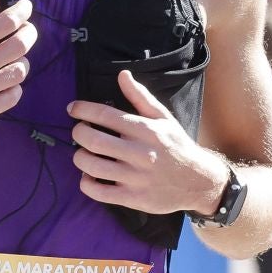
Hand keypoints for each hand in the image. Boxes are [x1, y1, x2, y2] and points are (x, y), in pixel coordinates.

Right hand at [0, 0, 36, 149]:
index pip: (6, 23)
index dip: (21, 11)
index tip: (25, 7)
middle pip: (20, 45)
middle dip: (29, 32)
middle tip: (27, 29)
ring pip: (20, 72)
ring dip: (22, 61)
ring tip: (14, 58)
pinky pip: (13, 97)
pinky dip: (14, 87)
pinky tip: (5, 82)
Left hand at [68, 72, 225, 215]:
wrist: (199, 181)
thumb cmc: (177, 146)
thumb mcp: (163, 118)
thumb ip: (140, 97)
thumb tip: (122, 74)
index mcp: (145, 130)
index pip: (104, 115)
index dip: (82, 110)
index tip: (73, 109)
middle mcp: (139, 153)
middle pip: (92, 140)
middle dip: (78, 133)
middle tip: (79, 132)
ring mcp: (135, 177)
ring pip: (91, 166)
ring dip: (79, 158)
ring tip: (83, 153)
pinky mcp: (132, 198)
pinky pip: (98, 192)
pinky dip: (86, 183)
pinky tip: (89, 176)